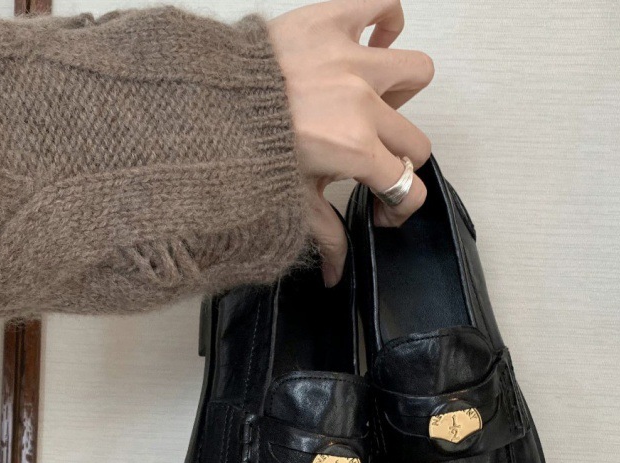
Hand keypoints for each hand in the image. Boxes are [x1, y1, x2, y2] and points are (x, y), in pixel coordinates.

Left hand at [268, 0, 433, 285]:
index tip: (380, 211)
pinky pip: (383, 4)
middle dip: (398, 160)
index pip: (409, 186)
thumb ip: (326, 238)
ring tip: (373, 102)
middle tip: (369, 162)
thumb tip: (337, 278)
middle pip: (416, 141)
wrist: (202, 105)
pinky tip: (373, 42)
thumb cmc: (245, 154)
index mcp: (357, 150)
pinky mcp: (332, 20)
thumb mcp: (289, 203)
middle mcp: (364, 103)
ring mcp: (352, 58)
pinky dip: (386, 20)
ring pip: (416, 71)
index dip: (399, 208)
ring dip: (402, 92)